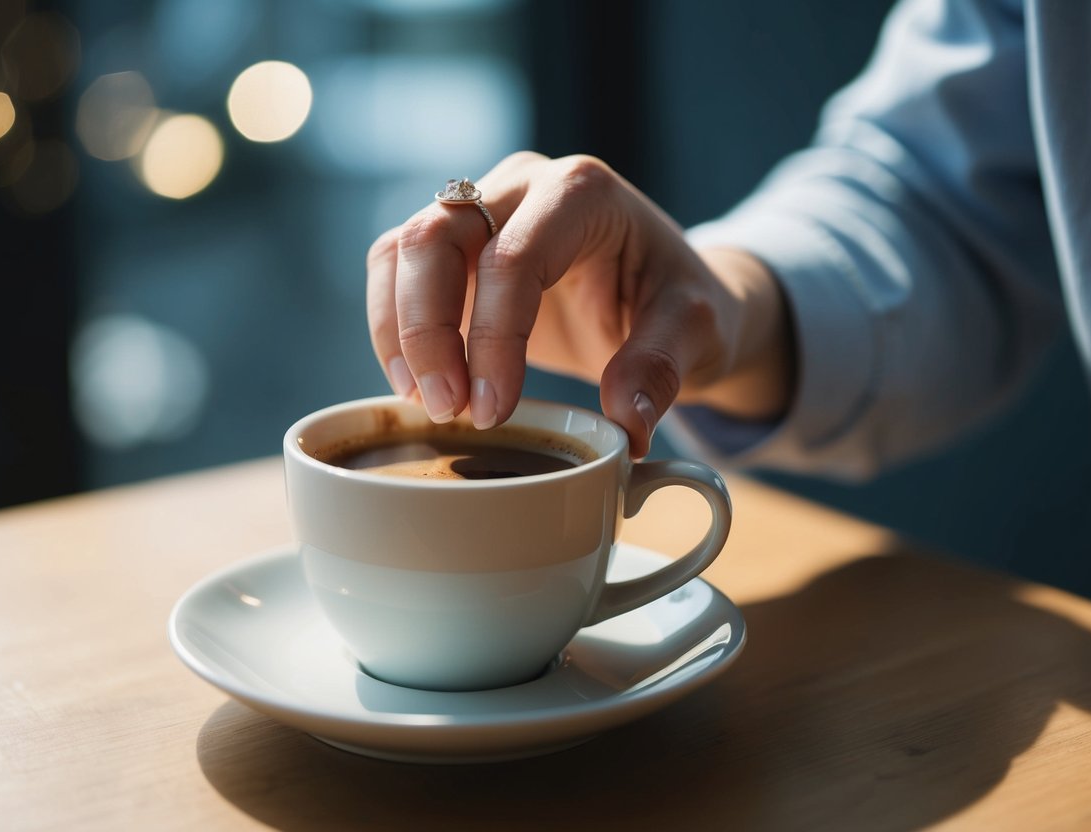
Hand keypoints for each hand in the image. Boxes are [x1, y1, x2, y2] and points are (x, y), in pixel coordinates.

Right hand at [366, 152, 794, 456]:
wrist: (663, 293)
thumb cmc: (679, 303)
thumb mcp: (697, 332)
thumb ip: (661, 369)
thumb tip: (625, 425)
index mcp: (583, 193)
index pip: (513, 258)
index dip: (493, 338)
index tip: (493, 412)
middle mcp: (523, 185)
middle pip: (437, 237)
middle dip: (428, 332)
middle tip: (449, 410)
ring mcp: (482, 207)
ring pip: (403, 250)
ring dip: (399, 331)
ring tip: (424, 403)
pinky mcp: (456, 245)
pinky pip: (397, 270)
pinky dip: (392, 328)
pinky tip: (413, 384)